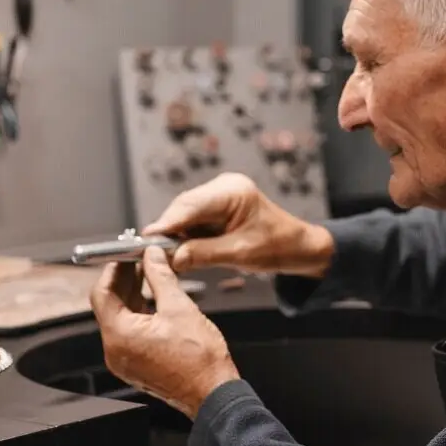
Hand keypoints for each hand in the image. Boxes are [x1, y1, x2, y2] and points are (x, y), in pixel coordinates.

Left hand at [91, 248, 239, 418]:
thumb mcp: (180, 308)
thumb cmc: (200, 361)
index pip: (102, 293)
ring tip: (149, 274)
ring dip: (133, 295)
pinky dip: (139, 313)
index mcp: (120, 335)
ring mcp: (125, 360)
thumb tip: (152, 257)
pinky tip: (154, 298)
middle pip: (110, 305)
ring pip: (121, 319)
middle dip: (124, 280)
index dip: (113, 269)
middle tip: (139, 259)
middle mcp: (115, 351)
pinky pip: (130, 332)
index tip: (125, 254)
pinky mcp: (136, 365)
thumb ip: (161, 277)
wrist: (213, 394)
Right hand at [146, 172, 333, 279]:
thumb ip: (203, 254)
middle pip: (184, 207)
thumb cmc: (278, 246)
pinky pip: (194, 219)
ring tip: (167, 256)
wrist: (298, 247)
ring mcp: (220, 195)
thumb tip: (172, 258)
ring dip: (176, 234)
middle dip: (168, 230)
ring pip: (186, 214)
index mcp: (233, 191)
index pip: (190, 205)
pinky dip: (186, 235)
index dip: (166, 223)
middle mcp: (224, 187)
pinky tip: (181, 250)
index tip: (147, 239)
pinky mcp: (218, 206)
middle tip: (152, 253)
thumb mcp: (240, 254)